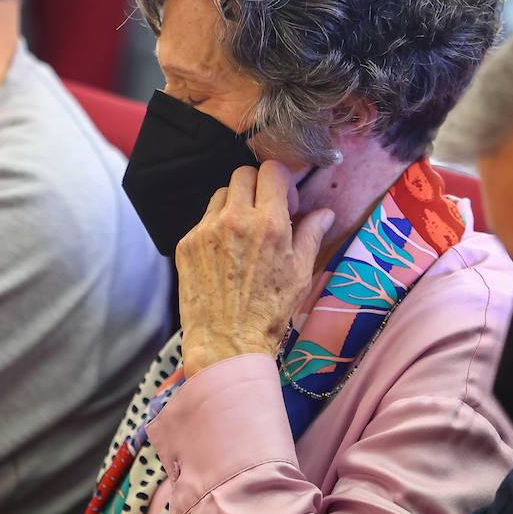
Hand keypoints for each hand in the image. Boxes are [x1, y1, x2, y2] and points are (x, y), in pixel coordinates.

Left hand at [176, 160, 334, 377]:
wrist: (227, 342)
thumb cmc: (268, 312)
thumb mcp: (300, 273)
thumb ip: (312, 234)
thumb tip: (325, 213)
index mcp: (268, 224)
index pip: (271, 170)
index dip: (281, 182)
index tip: (284, 203)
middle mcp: (235, 220)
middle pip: (243, 175)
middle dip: (257, 188)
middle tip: (263, 213)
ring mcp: (206, 230)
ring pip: (221, 195)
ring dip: (234, 205)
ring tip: (242, 235)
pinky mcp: (187, 243)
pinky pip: (203, 220)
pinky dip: (215, 228)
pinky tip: (225, 255)